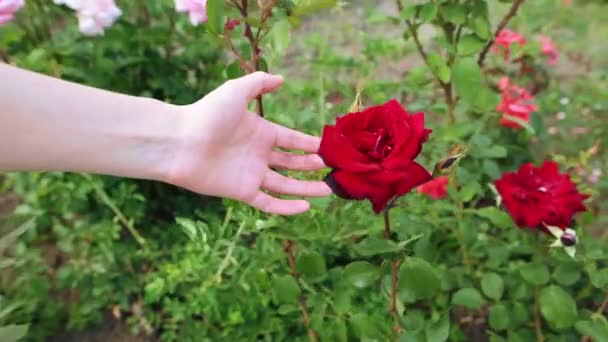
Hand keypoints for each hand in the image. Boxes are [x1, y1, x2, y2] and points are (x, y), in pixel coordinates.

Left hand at [166, 72, 331, 214]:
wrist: (180, 141)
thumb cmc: (206, 114)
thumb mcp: (236, 91)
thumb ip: (259, 83)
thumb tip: (282, 79)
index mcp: (261, 132)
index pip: (292, 140)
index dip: (310, 144)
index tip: (329, 148)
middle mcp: (259, 154)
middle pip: (292, 164)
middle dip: (312, 166)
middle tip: (333, 169)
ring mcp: (252, 174)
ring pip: (286, 185)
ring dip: (307, 188)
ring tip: (328, 190)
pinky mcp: (242, 192)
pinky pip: (269, 203)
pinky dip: (286, 207)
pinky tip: (305, 207)